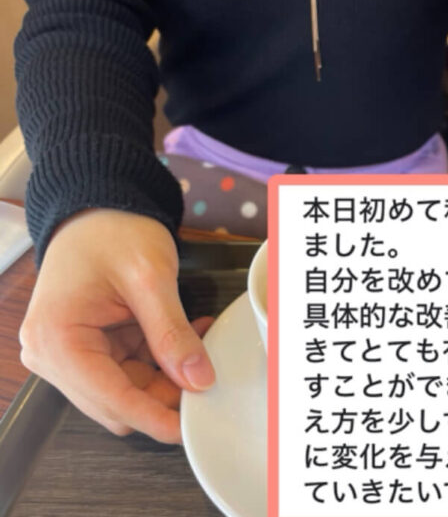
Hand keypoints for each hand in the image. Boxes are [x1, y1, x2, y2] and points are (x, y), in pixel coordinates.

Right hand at [19, 209, 215, 443]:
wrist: (98, 209)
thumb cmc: (112, 230)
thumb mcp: (150, 278)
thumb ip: (173, 332)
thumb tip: (197, 379)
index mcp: (57, 338)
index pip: (109, 398)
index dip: (153, 417)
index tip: (188, 427)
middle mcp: (52, 354)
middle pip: (116, 402)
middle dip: (164, 395)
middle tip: (206, 373)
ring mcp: (68, 354)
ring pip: (126, 391)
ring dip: (166, 376)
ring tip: (198, 341)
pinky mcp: (86, 350)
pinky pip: (128, 372)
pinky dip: (159, 362)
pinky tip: (184, 337)